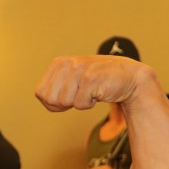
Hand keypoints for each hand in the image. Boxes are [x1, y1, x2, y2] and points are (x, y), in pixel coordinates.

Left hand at [35, 55, 152, 112]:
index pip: (40, 93)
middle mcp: (67, 63)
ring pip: (64, 102)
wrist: (129, 77)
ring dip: (79, 102)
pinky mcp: (90, 78)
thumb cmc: (97, 83)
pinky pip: (80, 105)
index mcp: (58, 63)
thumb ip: (53, 89)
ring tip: (90, 91)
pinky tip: (98, 92)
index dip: (53, 103)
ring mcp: (79, 69)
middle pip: (50, 100)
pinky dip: (89, 104)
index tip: (69, 96)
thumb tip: (43, 98)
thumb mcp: (71, 81)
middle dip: (64, 104)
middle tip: (80, 94)